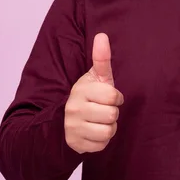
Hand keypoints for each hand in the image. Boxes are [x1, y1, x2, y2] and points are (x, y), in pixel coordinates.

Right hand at [65, 33, 123, 153]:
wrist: (64, 120)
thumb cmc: (88, 96)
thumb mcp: (95, 77)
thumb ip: (101, 58)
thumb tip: (102, 35)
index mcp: (81, 90)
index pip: (113, 96)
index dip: (115, 97)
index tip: (108, 97)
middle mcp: (74, 109)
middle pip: (112, 115)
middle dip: (112, 113)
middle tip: (103, 109)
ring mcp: (73, 128)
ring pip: (108, 131)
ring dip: (109, 127)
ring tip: (99, 121)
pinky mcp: (76, 144)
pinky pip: (102, 145)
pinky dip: (102, 140)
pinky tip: (94, 132)